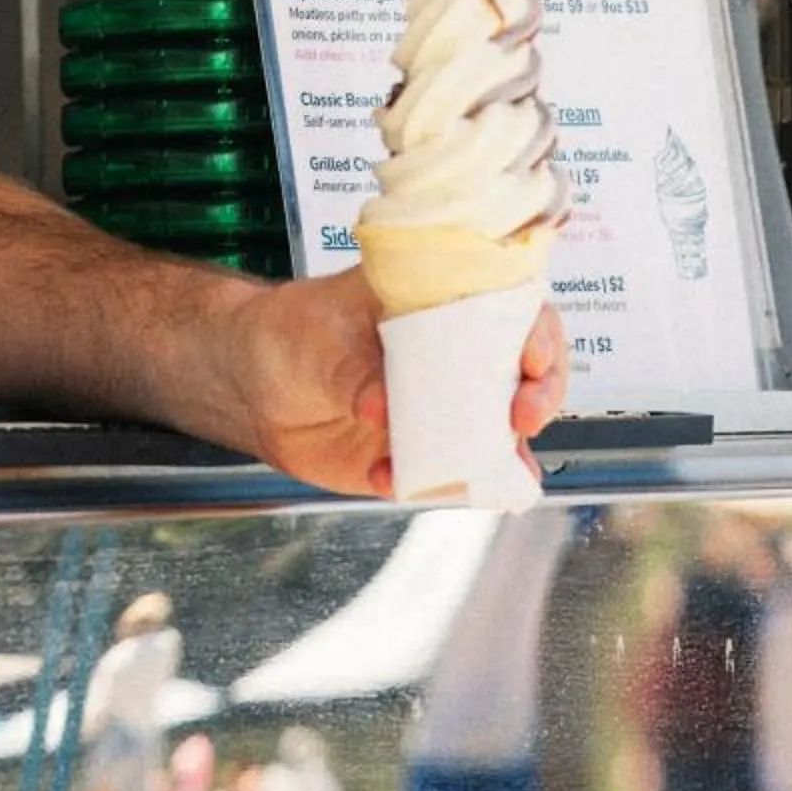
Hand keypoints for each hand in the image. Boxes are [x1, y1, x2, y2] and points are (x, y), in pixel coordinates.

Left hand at [232, 267, 567, 495]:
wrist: (252, 388)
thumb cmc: (290, 334)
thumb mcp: (318, 340)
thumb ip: (353, 372)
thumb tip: (381, 408)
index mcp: (440, 302)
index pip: (513, 307)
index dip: (538, 332)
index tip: (532, 359)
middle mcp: (457, 356)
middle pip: (527, 374)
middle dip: (539, 398)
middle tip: (521, 418)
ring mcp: (445, 409)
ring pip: (502, 435)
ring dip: (502, 457)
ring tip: (483, 473)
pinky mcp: (423, 455)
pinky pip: (450, 479)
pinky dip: (435, 488)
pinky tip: (391, 480)